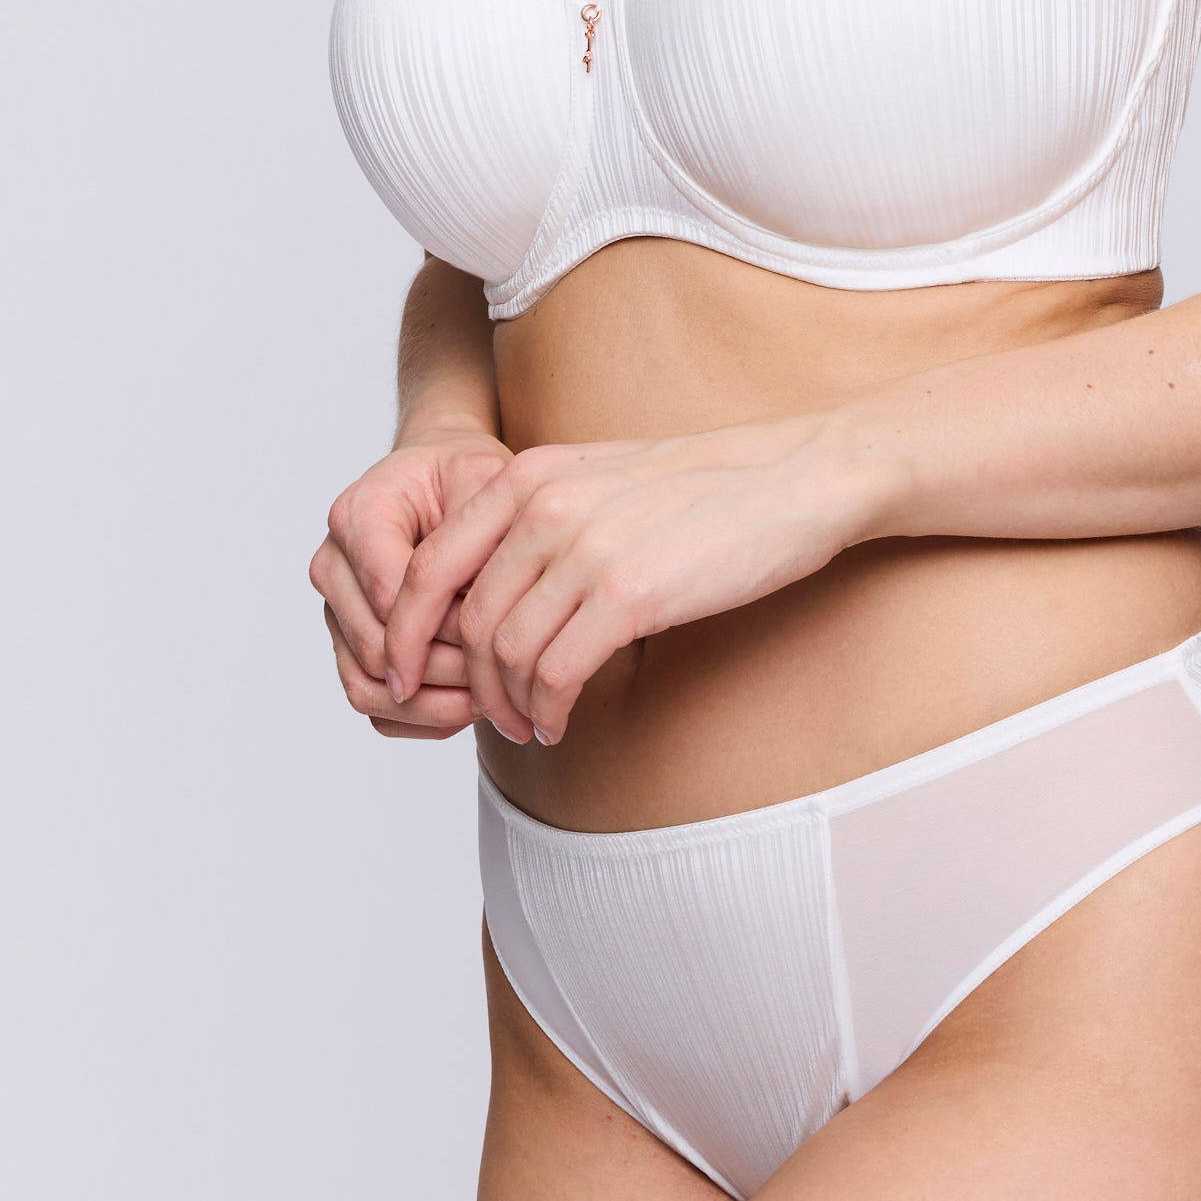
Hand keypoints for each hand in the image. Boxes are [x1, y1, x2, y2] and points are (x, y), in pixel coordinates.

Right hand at [311, 432, 514, 737]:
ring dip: (432, 704)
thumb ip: (483, 540)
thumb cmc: (467, 479)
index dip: (451, 627)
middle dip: (446, 671)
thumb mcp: (489, 484)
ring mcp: (335, 607)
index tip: (504, 639)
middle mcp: (333, 563)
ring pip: (366, 685)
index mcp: (359, 515)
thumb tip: (485, 622)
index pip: (392, 595)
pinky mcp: (346, 642)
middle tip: (508, 682)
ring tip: (492, 700)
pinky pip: (371, 703)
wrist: (443, 483)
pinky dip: (420, 717)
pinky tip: (470, 705)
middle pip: (375, 647)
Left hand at [387, 415, 888, 748]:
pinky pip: (557, 673)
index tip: (406, 672)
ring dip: (509, 706)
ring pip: (506, 655)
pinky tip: (560, 721)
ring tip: (529, 725)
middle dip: (465, 684)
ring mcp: (585, 549)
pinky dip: (548, 709)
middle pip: (466, 621)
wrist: (794, 479)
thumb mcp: (600, 480)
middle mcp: (544, 507)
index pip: (431, 565)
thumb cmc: (706, 489)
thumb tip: (491, 593)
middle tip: (486, 717)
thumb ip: (538, 520)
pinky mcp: (629, 594)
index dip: (405, 631)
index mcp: (528, 475)